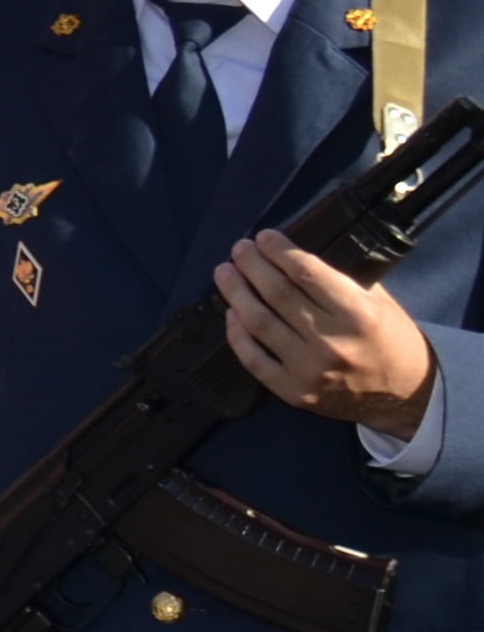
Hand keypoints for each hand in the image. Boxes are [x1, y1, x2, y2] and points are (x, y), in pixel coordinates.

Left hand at [216, 233, 435, 434]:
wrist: (406, 394)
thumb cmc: (393, 342)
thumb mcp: (381, 304)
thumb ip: (343, 282)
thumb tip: (298, 258)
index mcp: (358, 314)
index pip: (307, 274)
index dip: (280, 251)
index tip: (264, 237)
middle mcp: (332, 342)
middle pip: (278, 294)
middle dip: (253, 266)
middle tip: (239, 249)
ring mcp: (309, 370)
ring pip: (259, 323)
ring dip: (237, 294)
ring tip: (225, 274)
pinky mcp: (293, 392)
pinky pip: (253, 359)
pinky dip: (238, 335)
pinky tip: (231, 314)